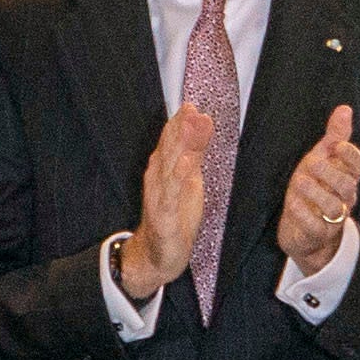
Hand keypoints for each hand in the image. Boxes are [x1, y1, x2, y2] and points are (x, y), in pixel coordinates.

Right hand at [121, 106, 211, 301]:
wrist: (158, 255)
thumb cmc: (176, 216)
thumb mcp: (190, 180)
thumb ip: (195, 153)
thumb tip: (202, 125)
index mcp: (164, 170)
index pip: (170, 141)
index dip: (180, 123)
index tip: (192, 105)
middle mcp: (158, 179)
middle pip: (169, 149)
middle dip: (180, 129)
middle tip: (192, 109)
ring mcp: (159, 196)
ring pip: (168, 166)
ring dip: (179, 146)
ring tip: (190, 128)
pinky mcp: (165, 215)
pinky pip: (172, 193)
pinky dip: (178, 177)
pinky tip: (186, 163)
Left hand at [278, 103, 359, 274]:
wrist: (301, 229)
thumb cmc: (313, 189)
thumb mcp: (321, 159)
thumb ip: (335, 136)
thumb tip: (345, 108)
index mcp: (346, 177)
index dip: (352, 156)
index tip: (338, 146)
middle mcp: (344, 198)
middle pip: (348, 186)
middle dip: (331, 173)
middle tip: (312, 162)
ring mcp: (332, 218)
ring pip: (335, 208)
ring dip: (315, 192)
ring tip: (299, 182)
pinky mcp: (317, 234)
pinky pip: (315, 226)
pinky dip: (303, 213)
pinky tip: (292, 202)